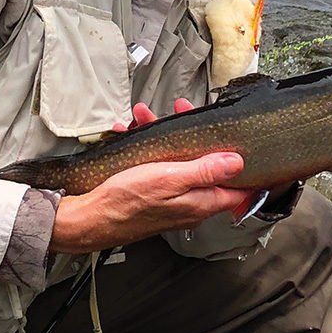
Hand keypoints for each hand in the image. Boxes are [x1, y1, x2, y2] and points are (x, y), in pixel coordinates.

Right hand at [50, 99, 250, 252]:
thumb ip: (205, 171)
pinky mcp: (155, 196)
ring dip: (165, 138)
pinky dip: (148, 151)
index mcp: (201, 202)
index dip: (242, 162)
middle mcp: (191, 205)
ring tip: (145, 118)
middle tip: (182, 112)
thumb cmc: (126, 202)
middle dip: (195, 137)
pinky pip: (159, 168)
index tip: (240, 142)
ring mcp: (173, 201)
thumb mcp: (169, 178)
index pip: (238, 188)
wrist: (90, 219)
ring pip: (178, 163)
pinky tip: (131, 135)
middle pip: (206, 166)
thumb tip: (237, 162)